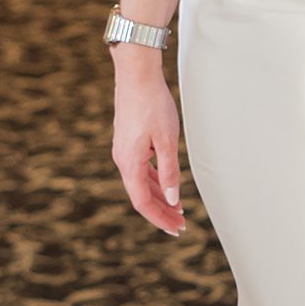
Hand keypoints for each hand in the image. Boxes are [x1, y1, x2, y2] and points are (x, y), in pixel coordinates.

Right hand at [111, 46, 185, 233]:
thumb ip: (169, 171)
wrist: (136, 75)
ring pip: (141, 183)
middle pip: (141, 195)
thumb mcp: (167, 140)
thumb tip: (173, 198)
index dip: (159, 218)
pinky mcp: (128, 142)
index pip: (143, 202)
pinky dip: (155, 181)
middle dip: (162, 211)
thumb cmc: (153, 105)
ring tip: (178, 208)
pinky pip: (141, 170)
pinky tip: (167, 184)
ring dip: (159, 197)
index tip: (175, 229)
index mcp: (130, 163)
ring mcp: (124, 151)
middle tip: (181, 224)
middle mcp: (123, 160)